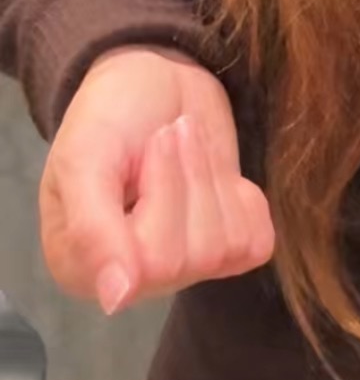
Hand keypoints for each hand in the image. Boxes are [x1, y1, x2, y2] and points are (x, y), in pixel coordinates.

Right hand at [39, 44, 275, 317]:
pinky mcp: (225, 249)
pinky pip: (255, 244)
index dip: (166, 190)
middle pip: (195, 253)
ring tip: (188, 144)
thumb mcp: (86, 157)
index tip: (156, 140)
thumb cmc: (109, 113)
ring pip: (226, 246)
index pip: (153, 260)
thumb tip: (114, 300)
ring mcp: (184, 268)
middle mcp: (134, 280)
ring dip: (213, 177)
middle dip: (192, 176)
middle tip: (172, 133)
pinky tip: (215, 175)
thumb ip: (92, 229)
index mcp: (83, 266)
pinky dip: (244, 198)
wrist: (155, 78)